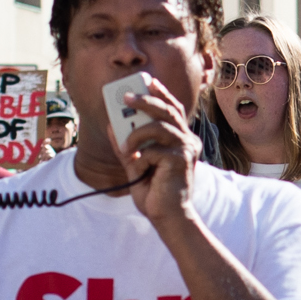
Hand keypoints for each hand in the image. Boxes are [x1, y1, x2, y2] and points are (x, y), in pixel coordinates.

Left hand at [118, 76, 202, 226]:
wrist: (169, 217)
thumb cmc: (156, 192)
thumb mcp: (136, 163)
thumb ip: (127, 145)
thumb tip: (112, 125)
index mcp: (181, 139)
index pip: (173, 109)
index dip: (161, 93)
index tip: (147, 81)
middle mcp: (188, 141)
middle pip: (168, 110)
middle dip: (146, 100)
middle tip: (126, 97)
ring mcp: (186, 150)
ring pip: (159, 126)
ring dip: (137, 134)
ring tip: (126, 148)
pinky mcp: (180, 160)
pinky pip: (153, 150)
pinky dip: (141, 159)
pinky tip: (142, 171)